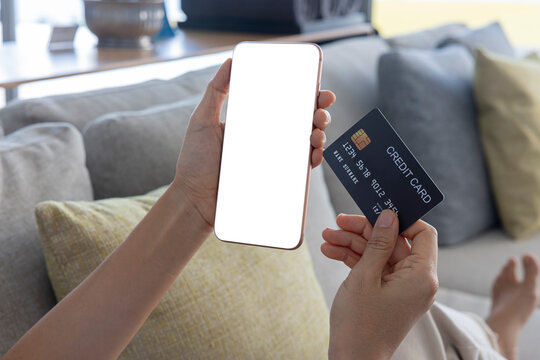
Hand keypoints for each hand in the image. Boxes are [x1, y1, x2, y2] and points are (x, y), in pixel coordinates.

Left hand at [172, 59, 335, 227]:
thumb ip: (216, 91)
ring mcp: (273, 160)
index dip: (304, 95)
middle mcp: (266, 140)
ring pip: (306, 143)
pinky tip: (315, 153)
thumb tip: (230, 60)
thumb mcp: (202, 120)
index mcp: (254, 122)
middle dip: (318, 112)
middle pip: (301, 121)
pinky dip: (313, 160)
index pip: (284, 104)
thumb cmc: (195, 161)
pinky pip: (300, 169)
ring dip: (319, 134)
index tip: (316, 87)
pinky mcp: (275, 180)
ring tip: (317, 131)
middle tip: (321, 108)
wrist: (194, 200)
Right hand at [321, 211, 438, 359]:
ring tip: (328, 238)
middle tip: (339, 222)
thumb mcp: (365, 276)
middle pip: (394, 241)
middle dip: (364, 231)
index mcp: (421, 276)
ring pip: (380, 253)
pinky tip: (331, 251)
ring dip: (354, 244)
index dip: (401, 219)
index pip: (423, 233)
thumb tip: (389, 215)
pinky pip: (374, 267)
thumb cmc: (360, 324)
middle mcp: (417, 281)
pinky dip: (354, 259)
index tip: (376, 212)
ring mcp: (402, 287)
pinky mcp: (388, 293)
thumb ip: (378, 242)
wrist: (352, 359)